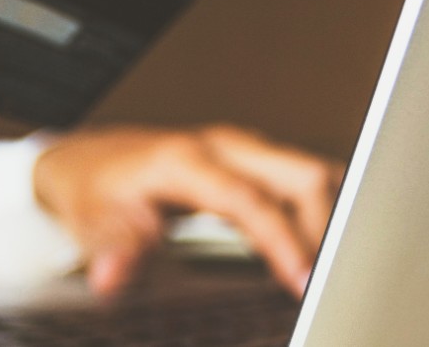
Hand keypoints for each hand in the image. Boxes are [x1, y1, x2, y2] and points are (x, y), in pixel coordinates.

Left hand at [32, 124, 342, 298]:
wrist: (90, 161)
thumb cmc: (96, 190)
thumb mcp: (94, 222)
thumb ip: (113, 250)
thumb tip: (111, 278)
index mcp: (186, 160)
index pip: (250, 200)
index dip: (282, 241)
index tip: (303, 280)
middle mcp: (222, 146)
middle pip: (301, 175)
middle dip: (326, 227)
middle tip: (332, 281)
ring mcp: (242, 149)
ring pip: (311, 173)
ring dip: (331, 217)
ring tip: (338, 268)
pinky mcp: (252, 160)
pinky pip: (303, 180)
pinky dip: (323, 210)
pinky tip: (325, 246)